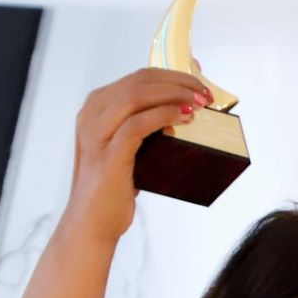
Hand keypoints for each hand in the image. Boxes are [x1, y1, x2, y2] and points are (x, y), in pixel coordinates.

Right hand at [61, 68, 211, 244]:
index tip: (198, 82)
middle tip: (206, 93)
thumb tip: (180, 111)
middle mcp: (92, 114)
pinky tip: (184, 118)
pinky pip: (139, 123)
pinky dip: (165, 115)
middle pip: (140, 81)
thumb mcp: (129, 149)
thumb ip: (146, 129)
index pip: (138, 77)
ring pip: (138, 95)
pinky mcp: (109, 154)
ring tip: (200, 103)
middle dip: (178, 81)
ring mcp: (97, 133)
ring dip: (175, 94)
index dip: (172, 74)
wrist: (92, 223)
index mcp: (96, 107)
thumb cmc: (113, 188)